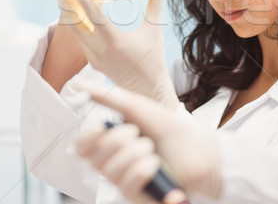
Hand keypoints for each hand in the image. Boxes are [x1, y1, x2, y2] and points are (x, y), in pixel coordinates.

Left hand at [56, 0, 179, 108]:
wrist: (147, 90)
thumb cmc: (153, 59)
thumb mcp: (154, 31)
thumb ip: (156, 5)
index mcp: (116, 43)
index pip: (95, 17)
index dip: (83, 0)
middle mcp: (100, 51)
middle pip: (75, 25)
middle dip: (65, 5)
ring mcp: (94, 58)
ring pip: (75, 33)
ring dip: (69, 14)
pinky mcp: (92, 62)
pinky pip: (81, 40)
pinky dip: (78, 25)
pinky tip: (77, 12)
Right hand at [75, 83, 220, 201]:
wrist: (198, 148)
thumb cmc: (168, 129)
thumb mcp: (136, 108)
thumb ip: (107, 98)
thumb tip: (79, 85)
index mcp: (110, 142)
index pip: (82, 147)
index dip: (86, 137)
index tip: (100, 126)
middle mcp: (114, 162)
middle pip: (95, 158)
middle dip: (118, 140)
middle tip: (138, 134)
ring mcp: (124, 180)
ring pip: (111, 171)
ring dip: (135, 154)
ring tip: (151, 149)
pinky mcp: (137, 195)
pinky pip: (126, 185)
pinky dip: (142, 170)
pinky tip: (154, 165)